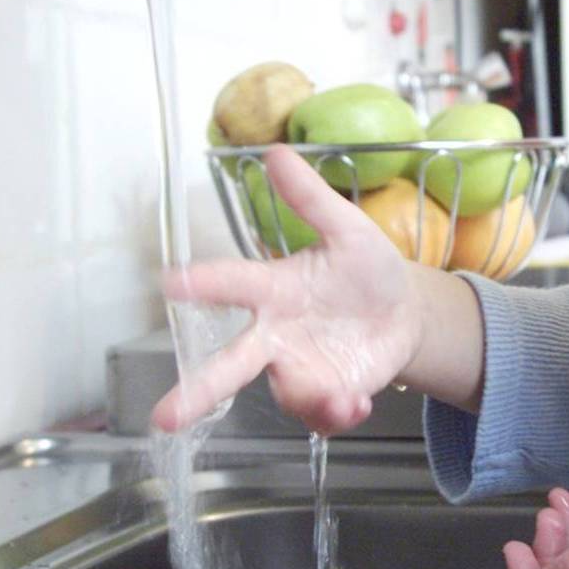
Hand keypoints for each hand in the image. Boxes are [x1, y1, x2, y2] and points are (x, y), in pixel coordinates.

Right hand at [152, 145, 421, 434]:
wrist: (404, 313)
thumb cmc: (365, 268)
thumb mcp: (348, 229)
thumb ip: (311, 198)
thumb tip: (276, 151)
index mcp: (274, 290)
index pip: (232, 285)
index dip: (203, 282)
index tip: (171, 282)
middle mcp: (276, 335)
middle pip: (230, 364)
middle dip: (197, 391)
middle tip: (165, 417)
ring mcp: (299, 368)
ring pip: (286, 394)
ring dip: (310, 399)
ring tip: (345, 398)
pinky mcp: (326, 394)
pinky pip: (320, 414)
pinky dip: (337, 414)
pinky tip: (358, 403)